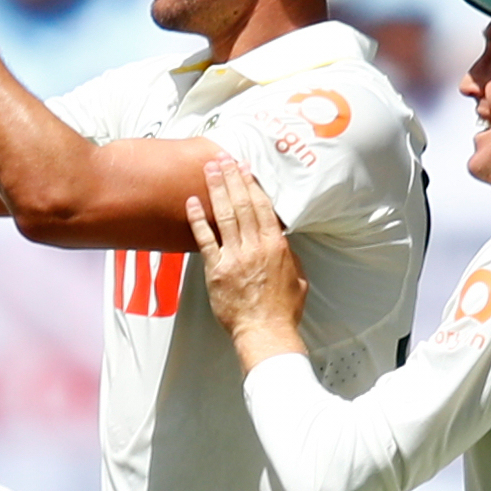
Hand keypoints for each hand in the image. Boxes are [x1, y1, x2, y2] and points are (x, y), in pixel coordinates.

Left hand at [184, 156, 307, 359]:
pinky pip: (204, 239)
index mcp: (276, 246)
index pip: (262, 207)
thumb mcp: (298, 279)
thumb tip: (284, 243)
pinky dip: (197, 219)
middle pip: (241, 204)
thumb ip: (289, 257)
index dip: (252, 184)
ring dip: (216, 190)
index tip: (245, 168)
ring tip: (209, 170)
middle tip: (223, 159)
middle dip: (231, 178)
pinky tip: (191, 202)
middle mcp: (255, 246)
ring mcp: (234, 257)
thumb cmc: (283, 311)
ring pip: (224, 215)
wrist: (265, 332)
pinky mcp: (216, 269)